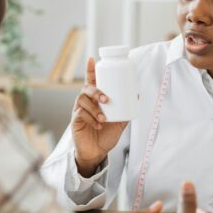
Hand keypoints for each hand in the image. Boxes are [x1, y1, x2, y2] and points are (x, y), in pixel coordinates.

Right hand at [72, 57, 127, 176]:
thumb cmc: (105, 135)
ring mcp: (78, 111)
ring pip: (82, 101)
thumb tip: (137, 96)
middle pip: (86, 89)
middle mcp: (85, 103)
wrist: (97, 153)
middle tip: (107, 99)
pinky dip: (91, 119)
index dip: (90, 70)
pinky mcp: (75, 122)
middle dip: (96, 91)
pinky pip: (80, 115)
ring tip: (104, 117)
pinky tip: (98, 124)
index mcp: (94, 99)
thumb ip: (126, 110)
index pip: (91, 81)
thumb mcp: (119, 122)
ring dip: (94, 108)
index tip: (92, 59)